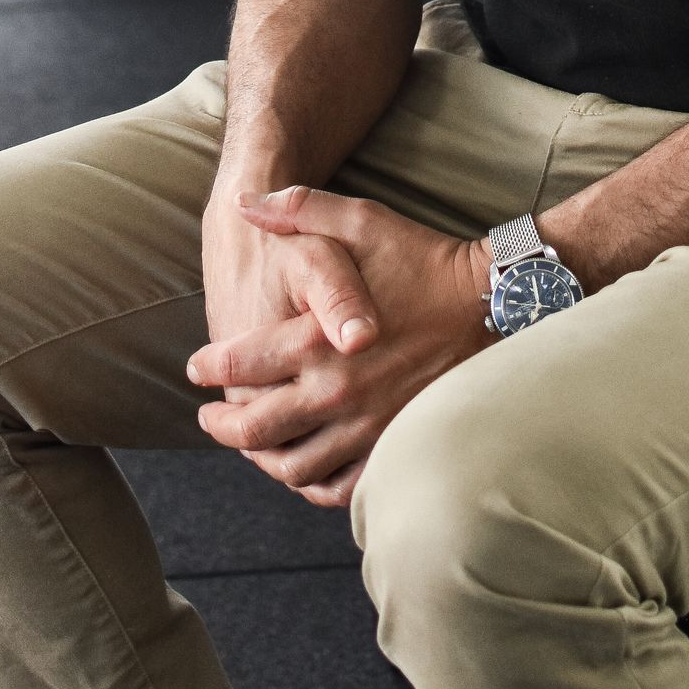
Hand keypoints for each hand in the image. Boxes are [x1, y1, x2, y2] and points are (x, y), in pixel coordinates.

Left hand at [190, 188, 495, 507]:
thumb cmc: (424, 261)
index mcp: (319, 340)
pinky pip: (340, 485)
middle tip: (209, 416)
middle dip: (221, 425)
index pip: (240, 367)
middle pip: (255, 429)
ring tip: (251, 445)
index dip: (209, 368)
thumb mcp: (362, 221)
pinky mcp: (393, 444)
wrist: (491, 303)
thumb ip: (299, 209)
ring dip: (260, 459)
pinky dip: (312, 483)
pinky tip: (303, 467)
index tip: (196, 368)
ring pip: (292, 466)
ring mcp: (367, 425)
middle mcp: (338, 391)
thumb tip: (243, 202)